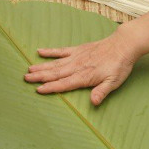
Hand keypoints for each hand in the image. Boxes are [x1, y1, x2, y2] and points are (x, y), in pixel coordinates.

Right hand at [24, 33, 139, 103]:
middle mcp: (77, 66)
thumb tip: (94, 102)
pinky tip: (39, 51)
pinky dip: (50, 52)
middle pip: (55, 73)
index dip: (51, 87)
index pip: (64, 84)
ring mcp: (76, 57)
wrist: (123, 45)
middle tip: (26, 78)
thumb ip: (102, 92)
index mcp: (84, 76)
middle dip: (40, 77)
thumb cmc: (119, 66)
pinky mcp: (77, 49)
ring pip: (55, 63)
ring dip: (41, 67)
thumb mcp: (114, 82)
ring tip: (29, 69)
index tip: (38, 89)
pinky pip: (61, 51)